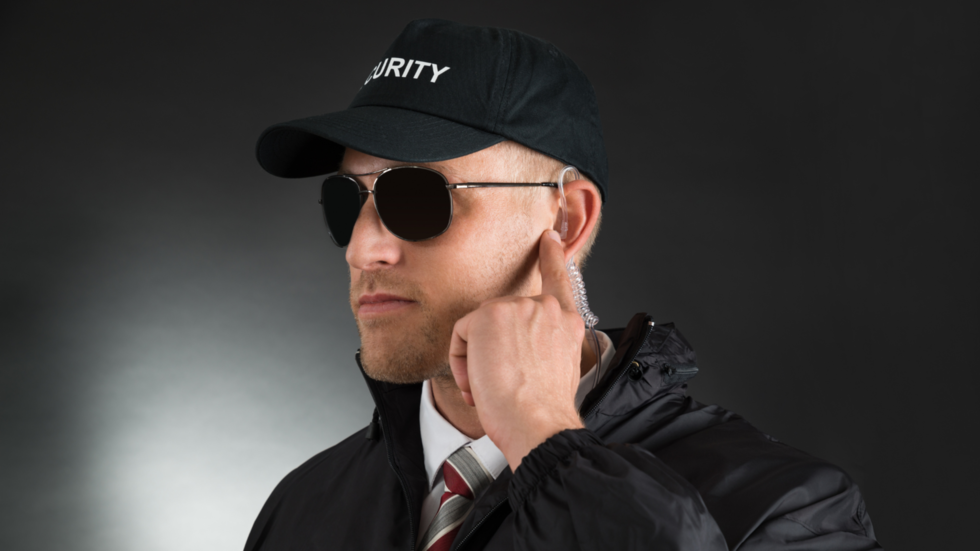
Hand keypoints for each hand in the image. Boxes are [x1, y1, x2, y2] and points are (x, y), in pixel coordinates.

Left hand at [449, 230, 585, 470]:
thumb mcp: (556, 370)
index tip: (549, 238)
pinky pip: (461, 334)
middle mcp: (546, 309)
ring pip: (480, 328)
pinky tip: (478, 380)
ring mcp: (519, 308)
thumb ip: (543, 345)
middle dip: (493, 351)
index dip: (552, 257)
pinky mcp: (490, 315)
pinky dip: (460, 360)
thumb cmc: (544, 410)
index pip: (559, 280)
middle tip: (498, 385)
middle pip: (502, 319)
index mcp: (567, 323)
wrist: (538, 423)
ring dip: (476, 360)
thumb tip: (511, 348)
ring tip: (490, 388)